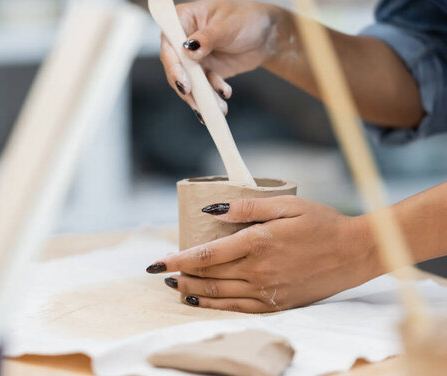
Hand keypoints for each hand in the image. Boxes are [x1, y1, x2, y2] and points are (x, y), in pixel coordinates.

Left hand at [147, 196, 380, 312]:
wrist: (354, 252)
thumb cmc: (321, 223)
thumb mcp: (286, 204)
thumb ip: (247, 208)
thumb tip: (212, 211)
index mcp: (258, 244)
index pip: (206, 254)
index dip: (178, 259)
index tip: (157, 260)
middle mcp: (259, 271)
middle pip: (208, 276)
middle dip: (180, 274)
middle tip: (161, 271)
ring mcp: (268, 291)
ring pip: (218, 294)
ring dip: (191, 291)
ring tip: (174, 286)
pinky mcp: (277, 304)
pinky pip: (237, 308)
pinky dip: (214, 305)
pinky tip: (200, 301)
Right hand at [160, 0, 283, 115]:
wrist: (267, 35)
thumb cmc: (247, 18)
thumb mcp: (229, 25)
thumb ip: (208, 37)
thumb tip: (189, 49)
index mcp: (183, 18)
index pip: (169, 44)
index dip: (174, 66)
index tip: (185, 83)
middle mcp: (182, 39)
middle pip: (175, 68)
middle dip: (188, 88)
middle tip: (199, 103)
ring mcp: (192, 57)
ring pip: (188, 82)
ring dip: (202, 97)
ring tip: (218, 107)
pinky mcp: (203, 72)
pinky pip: (202, 88)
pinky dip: (211, 96)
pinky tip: (224, 96)